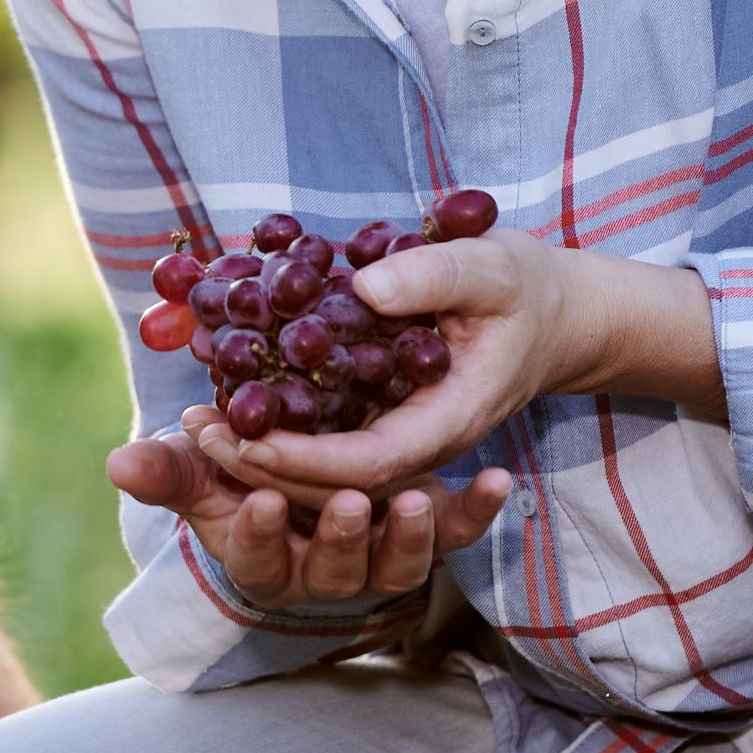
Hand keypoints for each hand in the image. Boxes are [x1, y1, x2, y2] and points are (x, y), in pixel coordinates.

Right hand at [106, 411, 511, 608]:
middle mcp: (326, 572)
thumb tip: (118, 464)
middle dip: (342, 537)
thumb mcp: (203, 471)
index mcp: (266, 559)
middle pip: (334, 571)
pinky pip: (457, 533)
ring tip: (413, 497)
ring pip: (397, 566)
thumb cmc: (243, 472)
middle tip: (350, 501)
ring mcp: (381, 558)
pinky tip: (498, 479)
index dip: (260, 535)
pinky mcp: (427, 532)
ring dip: (407, 535)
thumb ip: (168, 471)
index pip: (258, 560)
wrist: (313, 464)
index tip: (264, 499)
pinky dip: (479, 512)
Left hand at [195, 232, 724, 505]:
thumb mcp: (491, 267)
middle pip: (334, 484)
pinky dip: (277, 430)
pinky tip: (227, 403)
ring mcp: (399, 439)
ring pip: (323, 473)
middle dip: (263, 466)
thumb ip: (433, 276)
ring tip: (196, 426)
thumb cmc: (527, 289)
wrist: (556, 314)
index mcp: (449, 423)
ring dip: (260, 455)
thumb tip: (364, 290)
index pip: (369, 464)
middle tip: (197, 433)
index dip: (305, 460)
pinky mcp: (382, 421)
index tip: (246, 439)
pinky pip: (326, 441)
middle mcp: (419, 445)